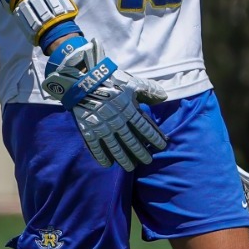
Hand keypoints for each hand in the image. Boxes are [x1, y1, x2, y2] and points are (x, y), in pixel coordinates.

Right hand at [42, 40, 168, 170]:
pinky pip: (96, 147)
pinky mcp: (88, 130)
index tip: (162, 146)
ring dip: (124, 159)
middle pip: (132, 141)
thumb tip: (164, 97)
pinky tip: (107, 164)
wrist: (84, 80)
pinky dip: (101, 157)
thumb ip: (149, 90)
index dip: (154, 138)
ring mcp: (102, 127)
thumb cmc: (111, 80)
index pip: (145, 128)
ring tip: (130, 167)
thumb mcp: (133, 82)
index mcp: (129, 110)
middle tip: (147, 161)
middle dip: (141, 152)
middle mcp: (118, 122)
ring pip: (116, 148)